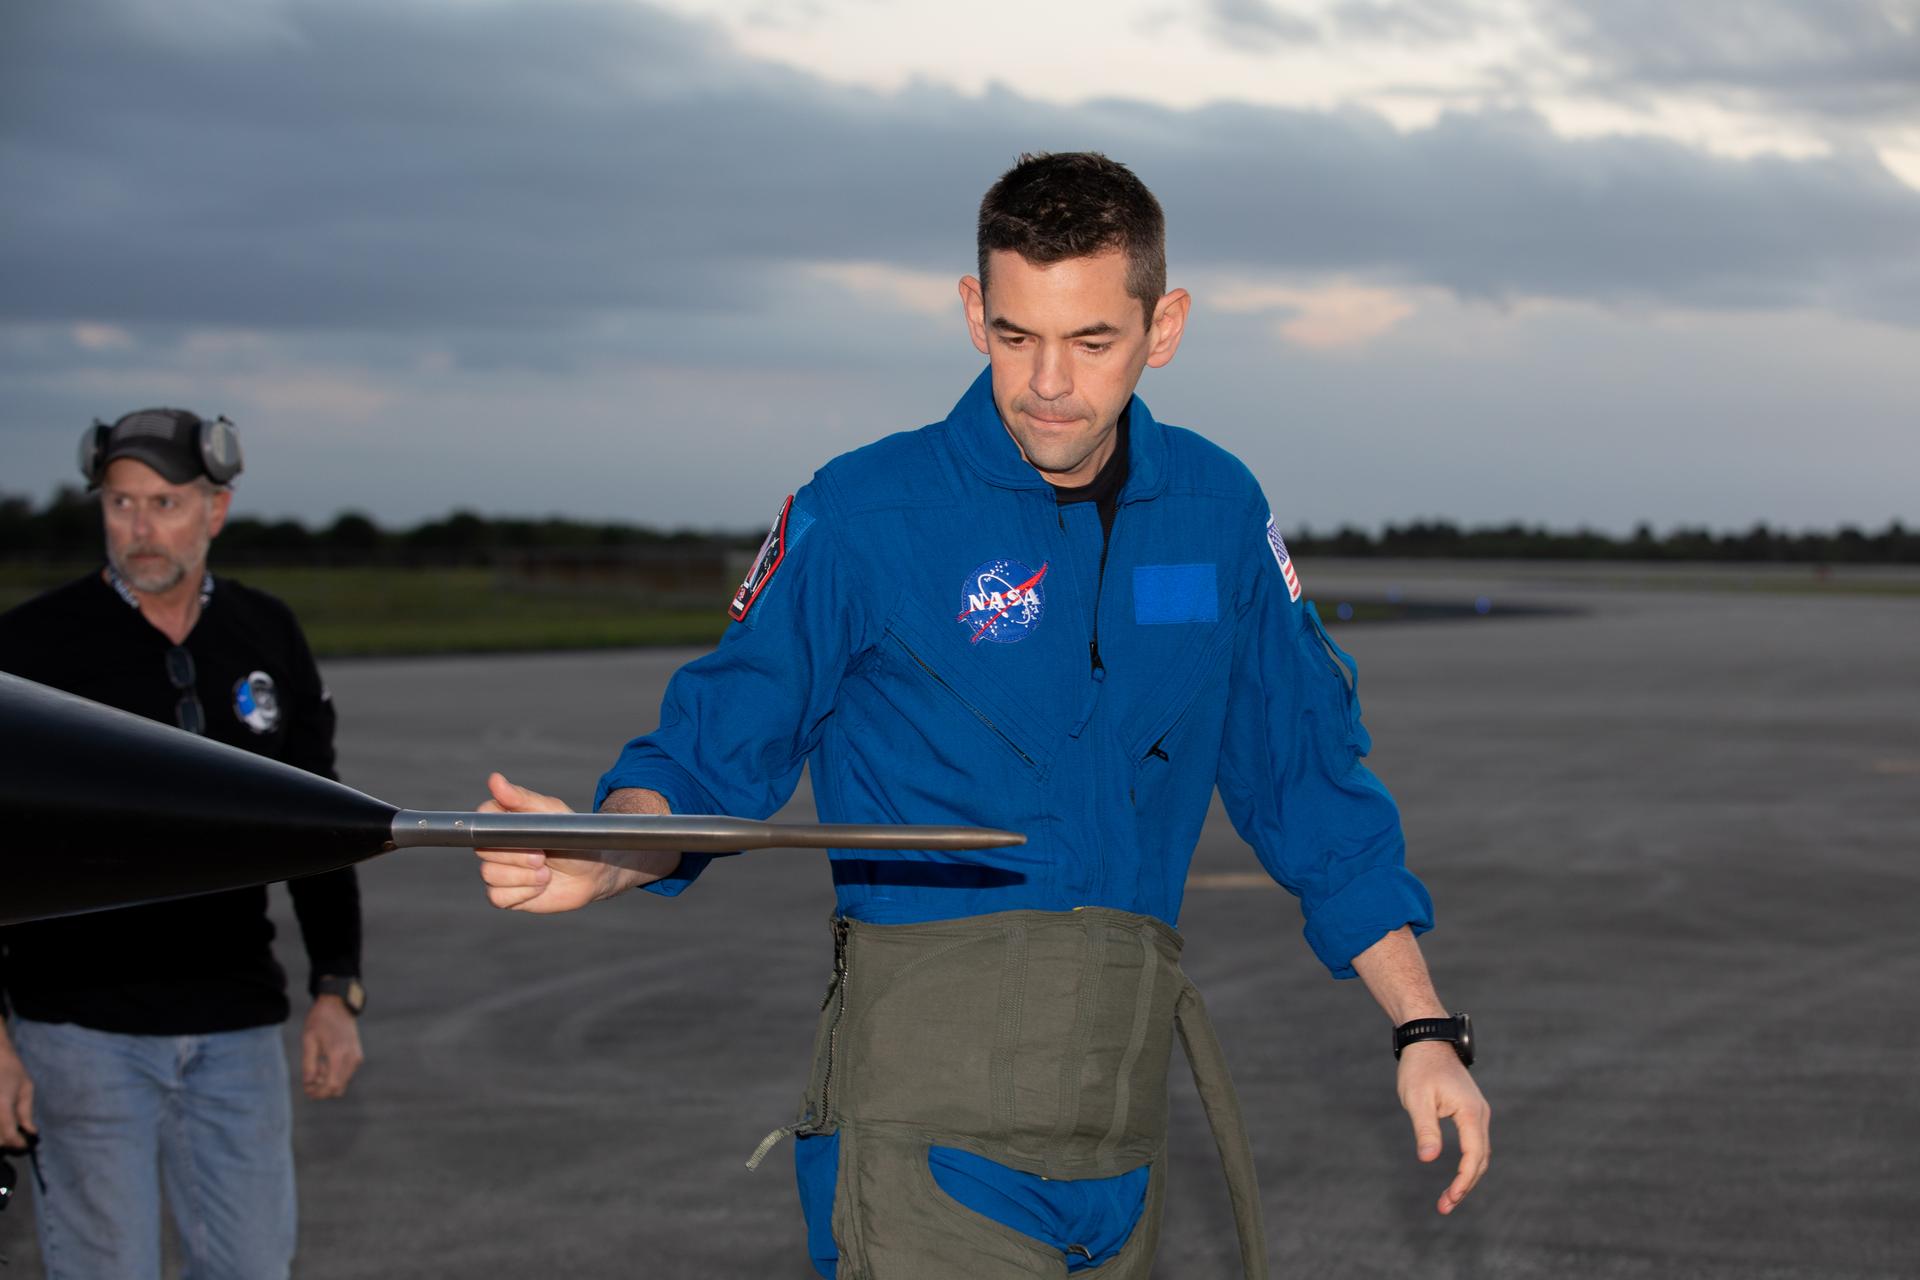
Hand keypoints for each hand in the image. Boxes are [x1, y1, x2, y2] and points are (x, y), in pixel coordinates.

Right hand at [0, 1036, 33, 1147]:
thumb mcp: (25, 1088)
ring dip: (0, 1138)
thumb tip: (31, 1132)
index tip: (26, 1144)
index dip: (18, 1144)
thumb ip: (26, 1112)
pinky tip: (1, 1123)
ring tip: (8, 1130)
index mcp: (2, 1105)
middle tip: (17, 1138)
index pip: (9, 1136)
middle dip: (8, 1143)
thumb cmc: (10, 1070)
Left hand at [301, 996, 363, 1099]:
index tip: (307, 1089)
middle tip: (309, 1078)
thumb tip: (309, 1083)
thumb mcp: (309, 1040)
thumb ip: (308, 1064)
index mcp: (338, 1054)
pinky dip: (335, 1074)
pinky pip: (346, 1074)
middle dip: (322, 1089)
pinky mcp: (357, 1055)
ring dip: (328, 1081)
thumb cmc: (320, 1020)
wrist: (337, 1005)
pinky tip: (325, 1062)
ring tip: (316, 1066)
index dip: (318, 1093)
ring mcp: (356, 1057)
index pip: (332, 1086)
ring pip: (342, 1082)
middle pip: (338, 1088)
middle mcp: (351, 1058)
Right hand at [475, 772, 613, 912]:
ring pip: (489, 874)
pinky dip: (522, 894)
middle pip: (484, 849)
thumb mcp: (553, 814)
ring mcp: (499, 870)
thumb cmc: (574, 836)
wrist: (594, 871)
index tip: (525, 834)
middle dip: (518, 856)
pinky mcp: (505, 894)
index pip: (482, 818)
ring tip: (546, 873)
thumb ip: (522, 799)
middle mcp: (497, 844)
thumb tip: (494, 779)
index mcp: (505, 820)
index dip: (499, 829)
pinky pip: (497, 897)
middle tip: (543, 856)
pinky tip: (539, 887)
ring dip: (524, 876)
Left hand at [1397, 1041, 1490, 1213]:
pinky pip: (1475, 1143)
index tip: (1449, 1199)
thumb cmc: (1419, 1067)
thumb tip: (1428, 1159)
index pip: (1473, 1156)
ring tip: (1448, 1197)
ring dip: (1467, 1176)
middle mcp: (1481, 1114)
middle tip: (1445, 1206)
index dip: (1463, 1181)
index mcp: (1471, 1113)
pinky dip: (1468, 1162)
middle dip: (1465, 1185)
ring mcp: (1478, 1112)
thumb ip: (1425, 1129)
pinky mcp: (1471, 1111)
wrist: (1427, 1039)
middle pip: (1481, 1159)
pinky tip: (1456, 1174)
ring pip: (1480, 1153)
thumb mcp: (1417, 1099)